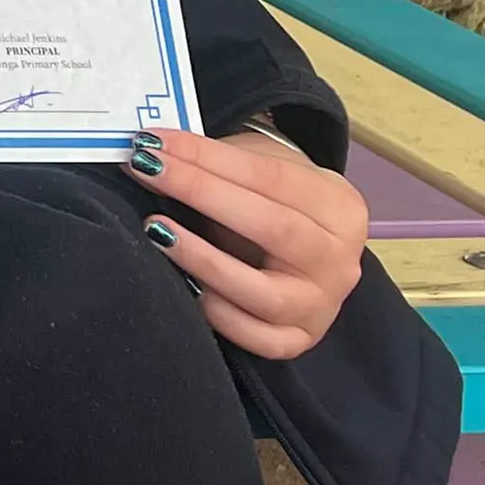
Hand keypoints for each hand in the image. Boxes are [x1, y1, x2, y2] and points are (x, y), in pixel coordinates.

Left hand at [135, 126, 366, 358]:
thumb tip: (150, 155)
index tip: (153, 144)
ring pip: (266, 294)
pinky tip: (187, 287)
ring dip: (204, 261)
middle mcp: (339, 262)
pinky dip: (221, 316)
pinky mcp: (300, 340)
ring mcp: (322, 307)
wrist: (306, 242)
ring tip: (156, 230)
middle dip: (201, 194)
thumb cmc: (273, 196)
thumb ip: (215, 161)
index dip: (208, 159)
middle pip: (274, 229)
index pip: (271, 178)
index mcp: (339, 207)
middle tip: (144, 170)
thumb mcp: (258, 165)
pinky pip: (260, 339)